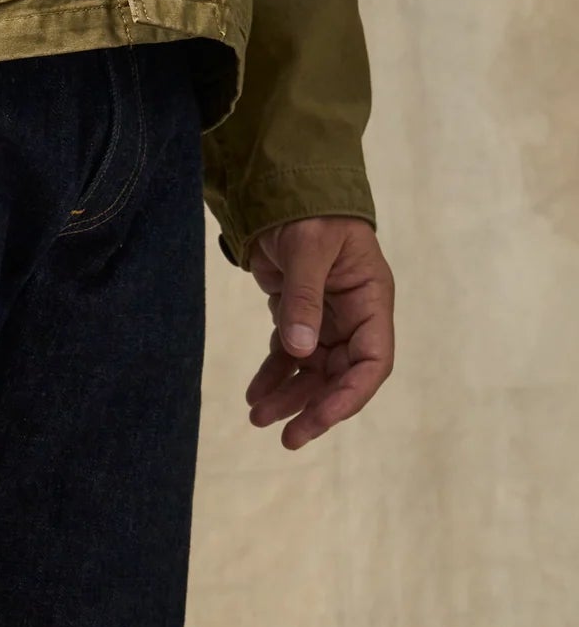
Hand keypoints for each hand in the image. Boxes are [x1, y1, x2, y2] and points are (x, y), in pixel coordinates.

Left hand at [245, 218, 394, 449]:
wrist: (283, 189)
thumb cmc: (309, 210)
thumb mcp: (309, 247)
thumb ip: (304, 297)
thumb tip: (301, 351)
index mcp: (371, 299)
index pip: (372, 360)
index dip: (350, 395)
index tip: (320, 419)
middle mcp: (354, 316)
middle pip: (341, 376)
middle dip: (315, 408)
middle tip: (287, 438)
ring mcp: (327, 320)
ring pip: (312, 372)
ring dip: (289, 397)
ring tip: (258, 418)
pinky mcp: (299, 318)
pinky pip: (289, 356)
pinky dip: (272, 377)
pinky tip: (254, 396)